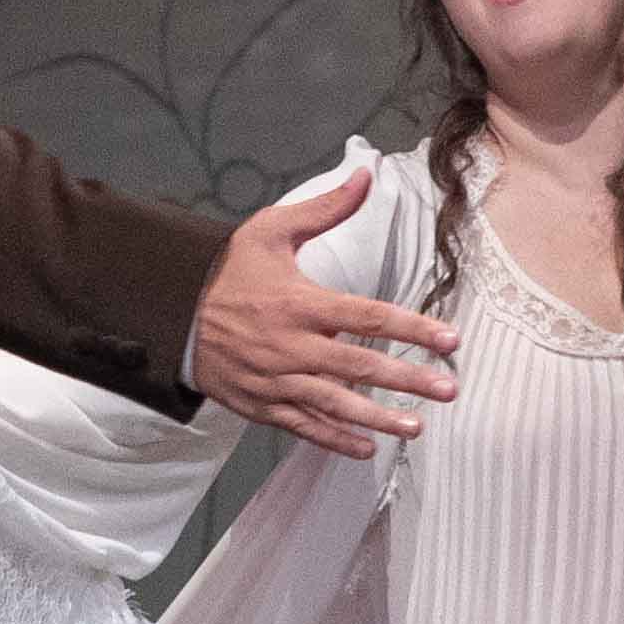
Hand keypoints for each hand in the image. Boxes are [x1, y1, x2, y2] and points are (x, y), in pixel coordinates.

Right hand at [189, 162, 458, 459]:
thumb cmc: (227, 270)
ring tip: (416, 426)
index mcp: (300, 303)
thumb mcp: (270, 230)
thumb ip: (325, 208)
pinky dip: (335, 440)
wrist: (173, 314)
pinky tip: (367, 448)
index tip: (450, 340)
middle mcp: (292, 346)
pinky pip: (304, 425)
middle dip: (408, 380)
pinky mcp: (262, 404)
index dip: (412, 329)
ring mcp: (277, 380)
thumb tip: (365, 175)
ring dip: (378, 418)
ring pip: (335, 404)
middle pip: (360, 366)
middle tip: (448, 390)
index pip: (368, 317)